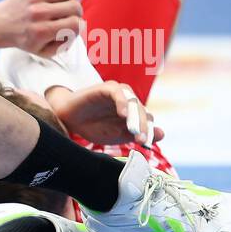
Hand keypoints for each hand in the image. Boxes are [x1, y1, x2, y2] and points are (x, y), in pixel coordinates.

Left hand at [0, 0, 81, 56]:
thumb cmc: (24, 38)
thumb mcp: (42, 51)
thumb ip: (64, 45)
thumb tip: (80, 27)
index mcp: (41, 31)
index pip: (75, 24)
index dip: (78, 26)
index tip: (73, 26)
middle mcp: (38, 13)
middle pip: (74, 6)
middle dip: (77, 12)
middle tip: (70, 15)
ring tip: (64, 4)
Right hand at [45, 81, 163, 146]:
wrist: (68, 119)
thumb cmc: (92, 127)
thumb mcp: (116, 135)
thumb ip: (137, 134)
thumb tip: (162, 134)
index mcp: (133, 113)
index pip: (146, 120)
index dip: (148, 131)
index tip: (146, 144)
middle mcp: (128, 101)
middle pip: (142, 112)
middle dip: (143, 127)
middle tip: (141, 140)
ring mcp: (118, 93)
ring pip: (133, 103)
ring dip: (135, 117)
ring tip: (134, 131)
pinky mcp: (107, 87)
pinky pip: (118, 93)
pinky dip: (122, 103)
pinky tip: (122, 115)